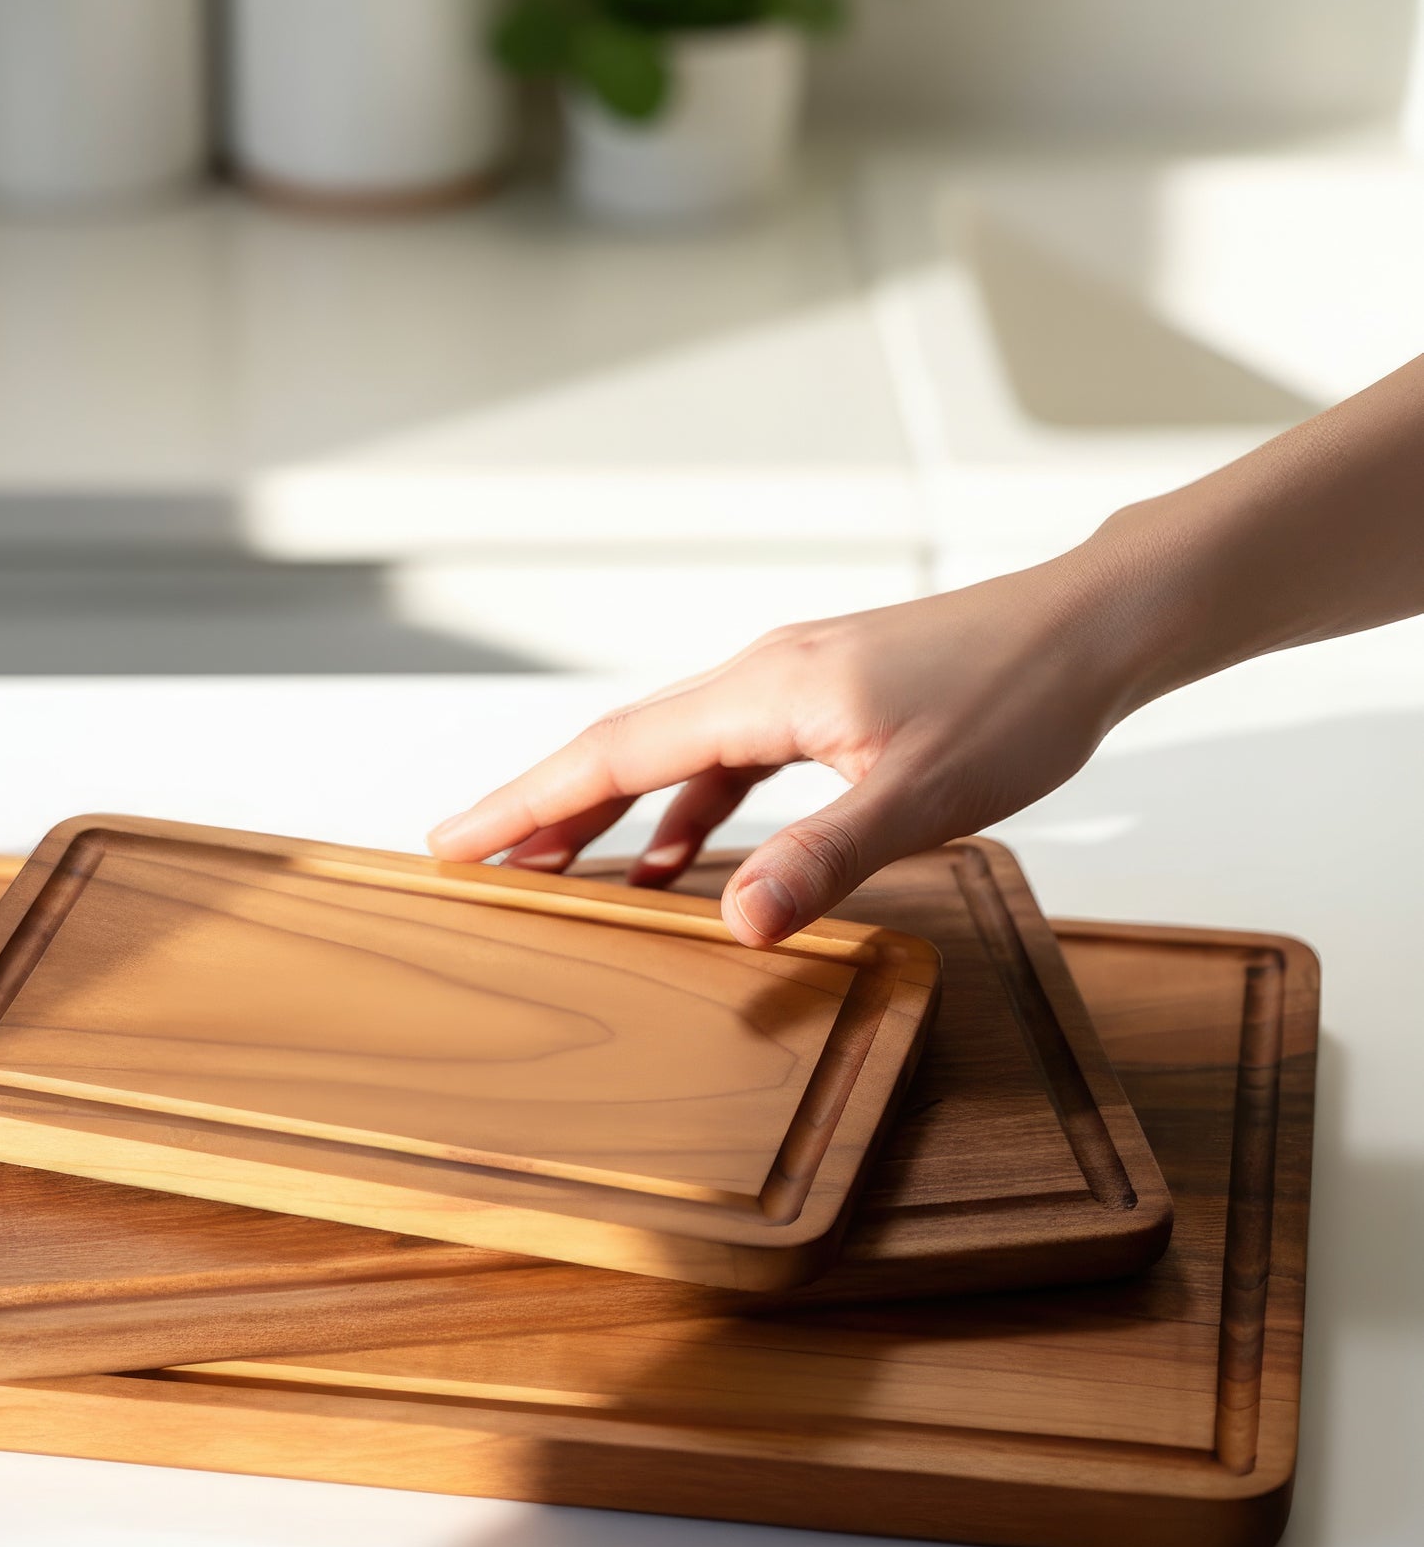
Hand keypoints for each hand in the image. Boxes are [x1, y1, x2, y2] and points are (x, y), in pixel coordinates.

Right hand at [427, 551, 1143, 946]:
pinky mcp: (822, 699)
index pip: (611, 754)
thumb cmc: (1017, 697)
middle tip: (470, 857)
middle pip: (620, 745)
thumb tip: (730, 921)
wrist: (1090, 625)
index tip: (455, 840)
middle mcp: (758, 675)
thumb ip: (822, 856)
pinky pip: (725, 757)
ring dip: (609, 809)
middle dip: (542, 805)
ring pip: (669, 751)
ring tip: (558, 867)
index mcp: (761, 692)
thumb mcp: (920, 794)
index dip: (527, 803)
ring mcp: (788, 683)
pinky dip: (686, 805)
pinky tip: (683, 852)